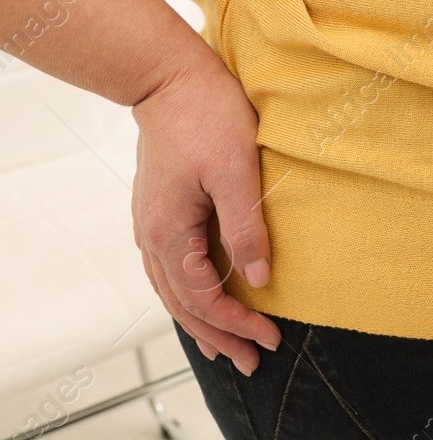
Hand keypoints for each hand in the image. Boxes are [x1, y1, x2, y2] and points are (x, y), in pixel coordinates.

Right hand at [131, 52, 280, 373]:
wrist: (169, 79)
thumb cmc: (206, 116)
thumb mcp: (236, 170)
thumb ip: (246, 226)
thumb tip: (259, 278)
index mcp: (169, 232)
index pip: (203, 298)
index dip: (238, 323)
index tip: (273, 337)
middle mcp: (152, 237)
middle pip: (183, 305)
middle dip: (219, 337)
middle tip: (255, 361)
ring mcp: (152, 226)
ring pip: (172, 291)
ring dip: (201, 323)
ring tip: (227, 349)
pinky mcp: (160, 213)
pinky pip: (170, 270)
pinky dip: (188, 296)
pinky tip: (202, 303)